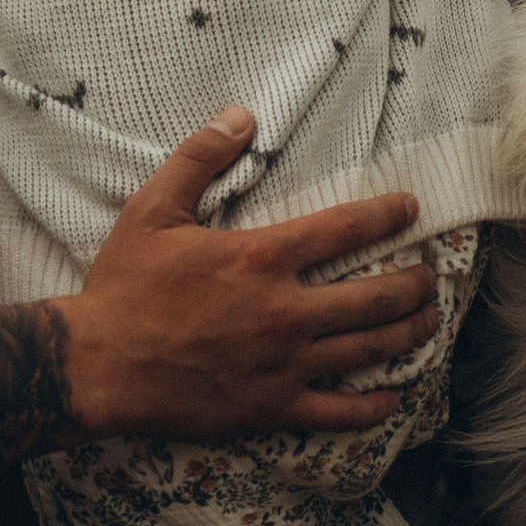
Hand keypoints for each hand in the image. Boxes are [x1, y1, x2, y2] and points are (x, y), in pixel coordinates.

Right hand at [58, 106, 432, 439]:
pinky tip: (394, 397)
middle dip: (414, 283)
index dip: (386, 215)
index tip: (410, 208)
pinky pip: (338, 411)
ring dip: (408, 333)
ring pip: (368, 349)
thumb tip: (241, 114)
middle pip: (375, 295)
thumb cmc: (124, 288)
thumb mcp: (152, 210)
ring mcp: (283, 364)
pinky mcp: (271, 407)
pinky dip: (373, 406)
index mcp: (261, 259)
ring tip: (427, 320)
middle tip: (429, 274)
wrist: (96, 367)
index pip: (345, 228)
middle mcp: (284, 312)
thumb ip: (199, 158)